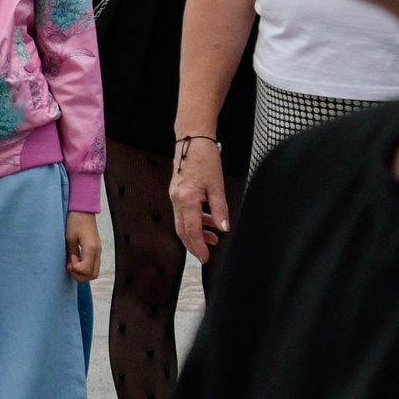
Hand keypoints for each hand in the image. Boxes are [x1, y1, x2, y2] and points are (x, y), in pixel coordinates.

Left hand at [66, 211, 102, 281]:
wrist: (83, 210)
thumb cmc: (75, 221)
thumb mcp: (69, 237)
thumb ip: (71, 254)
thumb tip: (70, 267)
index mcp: (91, 248)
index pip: (86, 270)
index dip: (76, 268)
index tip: (70, 258)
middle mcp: (98, 252)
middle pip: (93, 275)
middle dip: (80, 275)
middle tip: (70, 267)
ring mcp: (99, 251)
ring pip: (95, 271)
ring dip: (83, 273)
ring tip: (72, 264)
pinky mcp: (97, 250)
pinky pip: (94, 265)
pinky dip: (86, 268)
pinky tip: (77, 260)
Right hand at [170, 138, 232, 261]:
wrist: (191, 140)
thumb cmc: (205, 158)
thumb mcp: (217, 185)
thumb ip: (220, 209)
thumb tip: (223, 228)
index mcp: (187, 199)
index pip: (191, 230)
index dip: (199, 246)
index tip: (206, 258)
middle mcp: (176, 199)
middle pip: (182, 230)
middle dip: (193, 245)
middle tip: (205, 255)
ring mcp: (174, 195)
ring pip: (182, 222)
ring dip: (195, 233)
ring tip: (214, 237)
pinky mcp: (176, 191)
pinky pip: (182, 212)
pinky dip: (194, 220)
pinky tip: (208, 219)